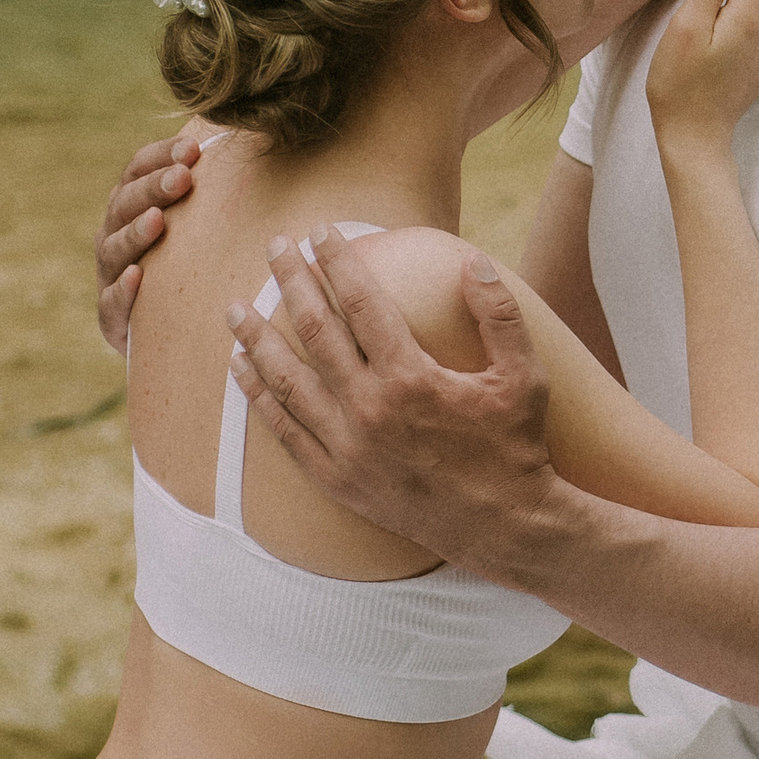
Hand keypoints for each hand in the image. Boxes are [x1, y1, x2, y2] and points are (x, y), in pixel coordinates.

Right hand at [95, 123, 206, 353]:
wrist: (172, 332)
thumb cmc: (193, 263)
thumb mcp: (200, 223)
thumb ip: (212, 188)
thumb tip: (249, 139)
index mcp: (130, 205)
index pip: (137, 169)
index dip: (160, 155)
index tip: (193, 148)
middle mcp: (114, 235)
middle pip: (125, 203)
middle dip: (152, 188)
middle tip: (182, 178)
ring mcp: (109, 275)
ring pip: (114, 248)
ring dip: (135, 232)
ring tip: (157, 220)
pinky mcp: (111, 318)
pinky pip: (111, 302)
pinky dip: (122, 290)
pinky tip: (138, 276)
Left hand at [230, 230, 555, 571]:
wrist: (503, 527)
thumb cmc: (516, 447)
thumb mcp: (523, 376)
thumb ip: (499, 314)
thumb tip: (472, 260)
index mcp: (411, 378)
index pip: (362, 303)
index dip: (339, 262)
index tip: (320, 231)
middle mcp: (370, 410)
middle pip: (316, 332)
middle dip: (292, 282)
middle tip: (275, 247)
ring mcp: (348, 448)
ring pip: (287, 382)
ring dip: (257, 339)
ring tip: (234, 307)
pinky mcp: (337, 479)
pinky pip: (284, 432)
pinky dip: (258, 398)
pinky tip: (240, 370)